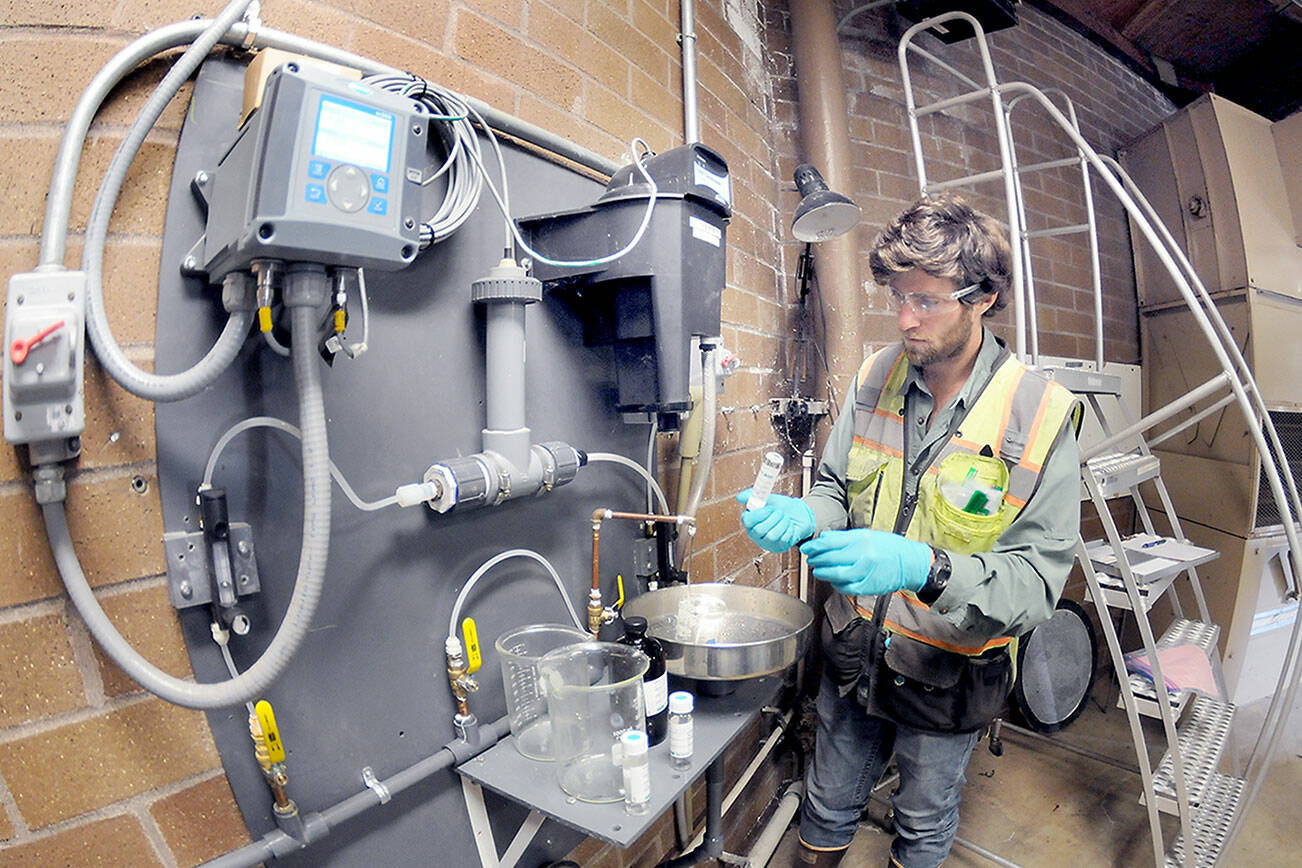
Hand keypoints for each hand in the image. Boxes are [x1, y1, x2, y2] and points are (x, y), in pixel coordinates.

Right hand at [736, 490, 815, 552]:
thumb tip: (739, 498)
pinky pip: (783, 540)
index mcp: (750, 521)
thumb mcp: (770, 498)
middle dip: (773, 518)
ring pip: (772, 536)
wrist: (799, 514)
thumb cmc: (782, 507)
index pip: (748, 521)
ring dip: (783, 524)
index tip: (770, 508)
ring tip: (786, 518)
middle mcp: (755, 534)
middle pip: (759, 530)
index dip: (759, 514)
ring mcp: (767, 542)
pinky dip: (789, 530)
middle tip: (781, 512)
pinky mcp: (779, 547)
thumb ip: (754, 496)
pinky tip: (790, 527)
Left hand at [800, 529, 931, 595]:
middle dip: (816, 560)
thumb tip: (823, 538)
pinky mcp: (867, 586)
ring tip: (818, 570)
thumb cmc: (888, 547)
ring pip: (836, 575)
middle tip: (810, 559)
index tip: (806, 548)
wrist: (909, 563)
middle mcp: (863, 556)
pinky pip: (846, 587)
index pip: (831, 543)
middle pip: (831, 559)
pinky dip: (836, 584)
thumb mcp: (866, 535)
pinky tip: (833, 580)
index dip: (815, 546)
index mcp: (861, 540)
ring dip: (823, 573)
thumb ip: (843, 537)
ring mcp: (865, 572)